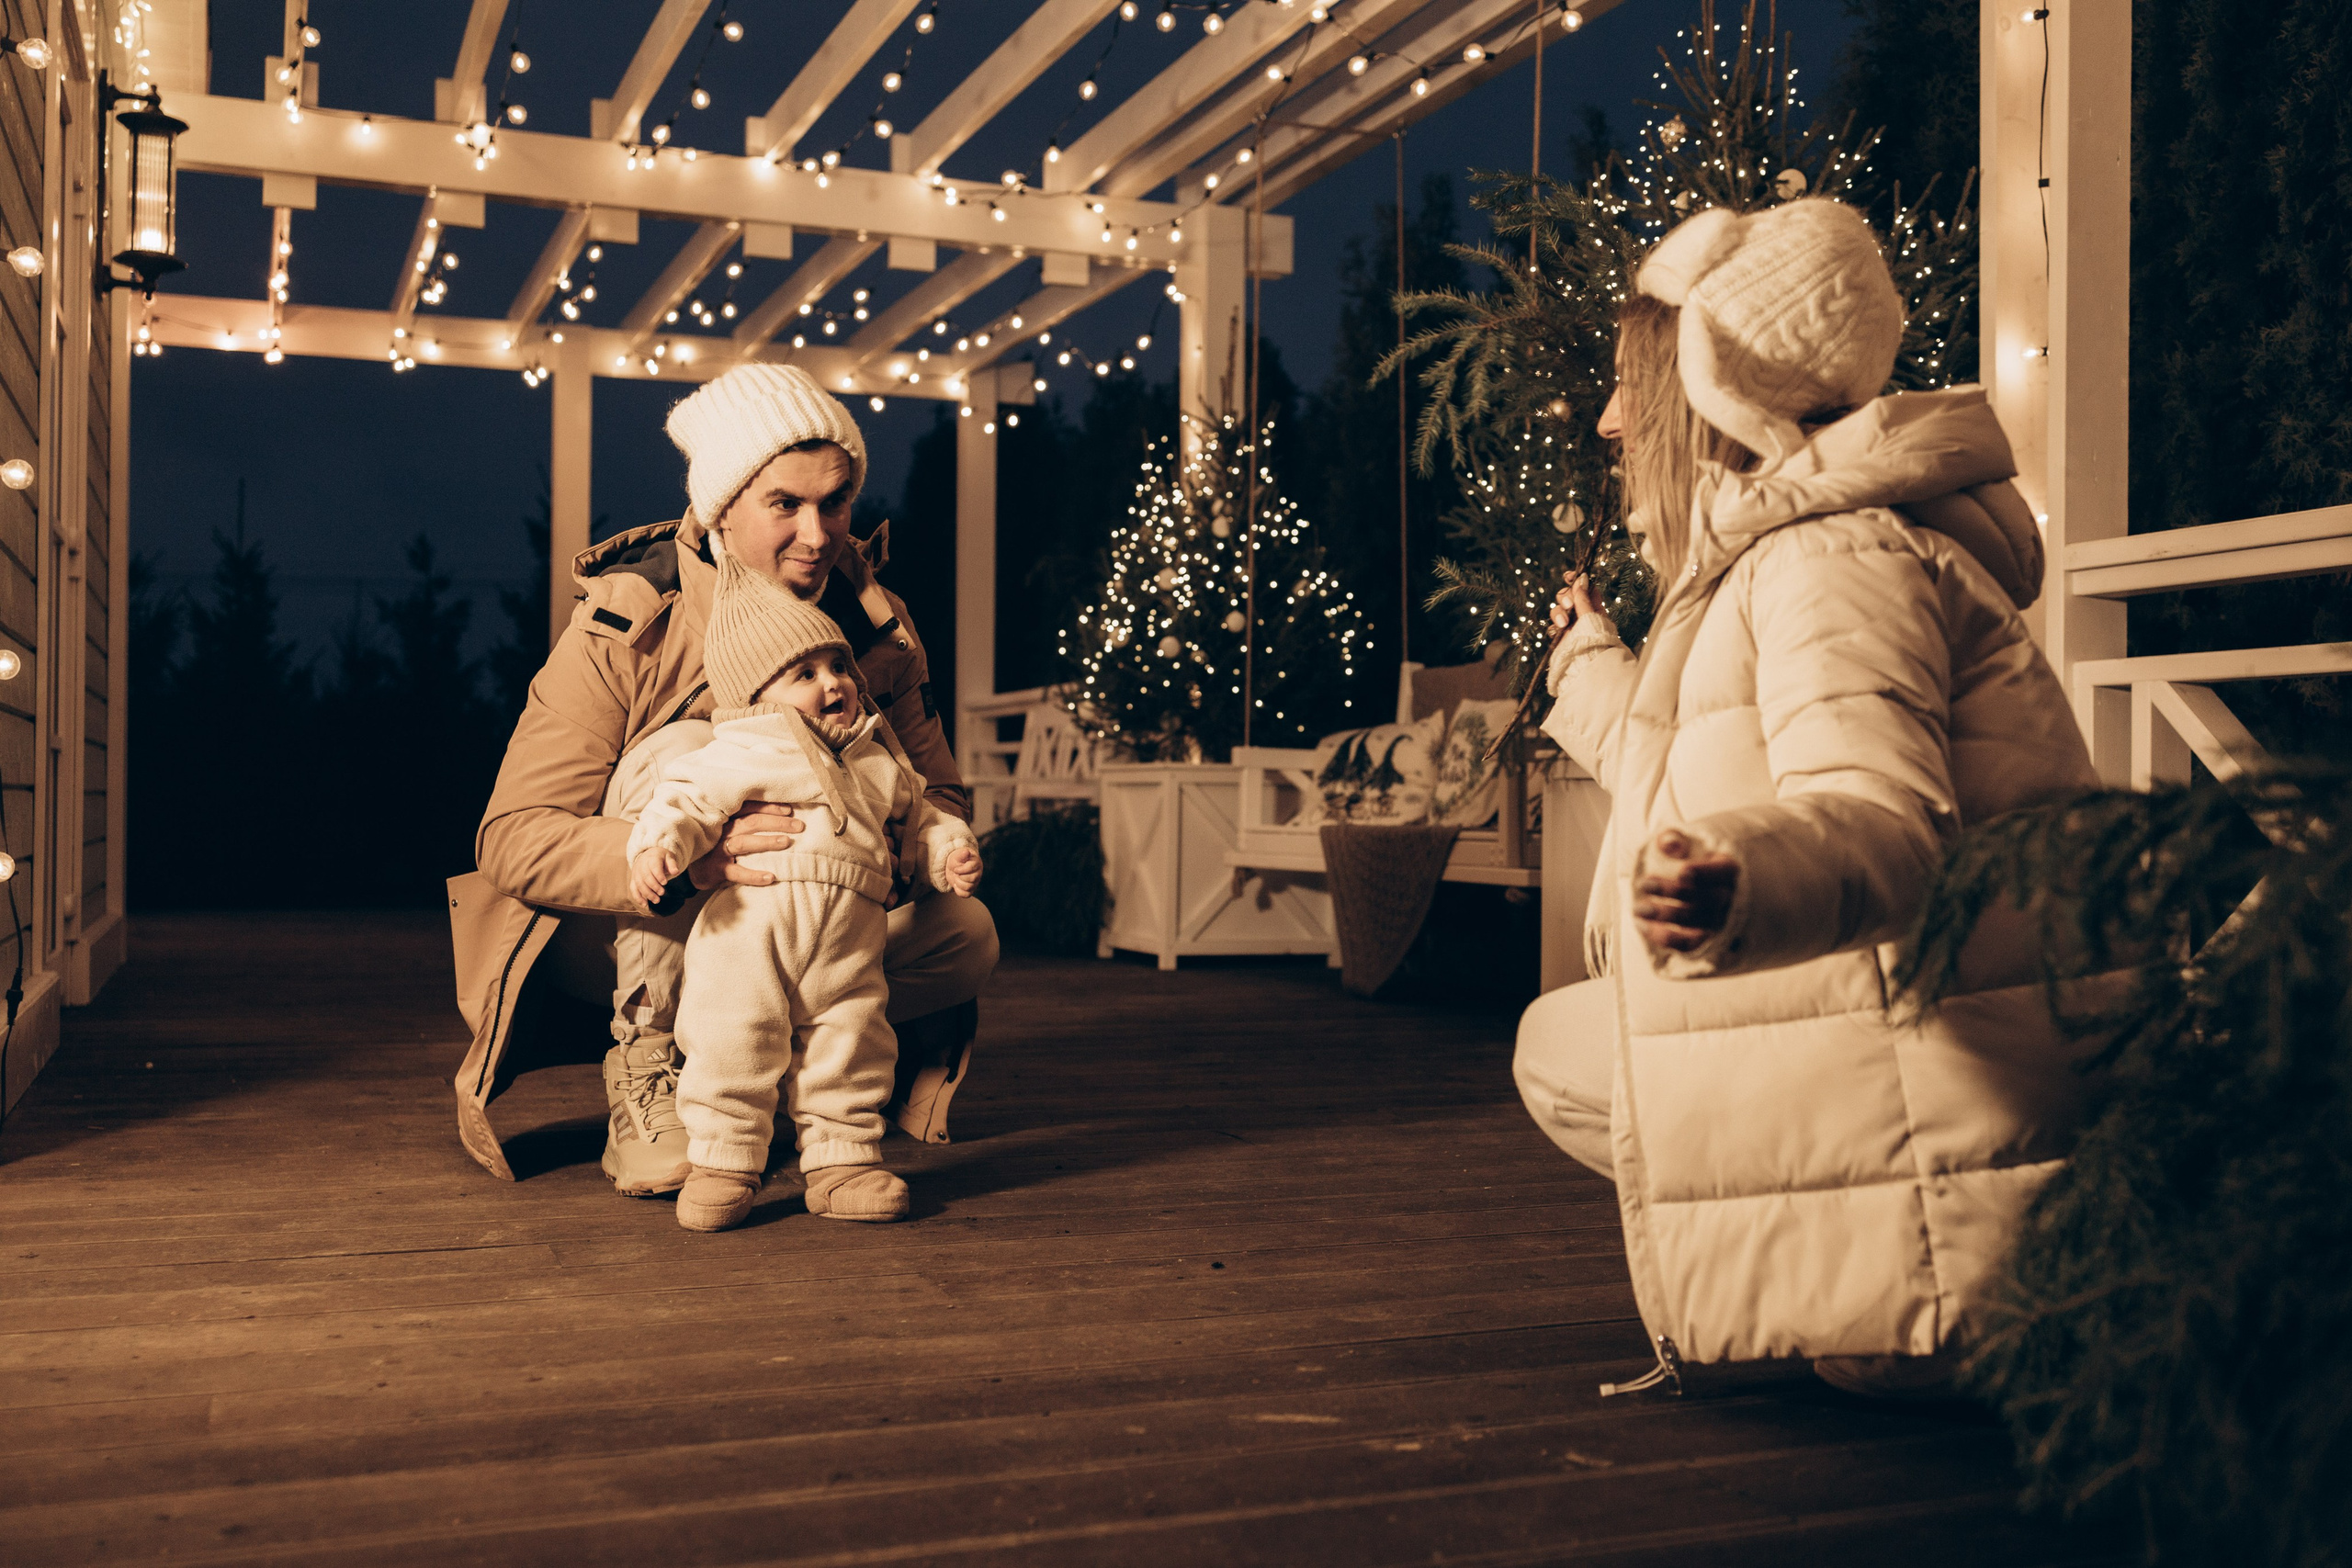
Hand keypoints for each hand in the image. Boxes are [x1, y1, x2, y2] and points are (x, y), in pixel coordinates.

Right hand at [630, 847, 678, 906]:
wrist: (648, 855)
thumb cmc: (661, 857)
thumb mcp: (669, 857)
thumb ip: (672, 864)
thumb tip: (676, 872)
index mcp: (652, 858)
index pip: (654, 866)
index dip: (658, 875)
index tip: (665, 883)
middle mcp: (642, 865)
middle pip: (645, 877)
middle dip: (654, 886)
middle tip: (662, 893)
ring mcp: (636, 873)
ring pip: (639, 884)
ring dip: (647, 894)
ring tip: (657, 900)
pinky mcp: (634, 879)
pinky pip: (633, 889)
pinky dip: (638, 897)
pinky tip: (645, 905)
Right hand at [689, 800, 806, 889]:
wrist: (689, 865)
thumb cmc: (715, 843)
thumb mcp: (726, 826)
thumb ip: (746, 818)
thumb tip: (783, 812)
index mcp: (726, 818)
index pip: (749, 807)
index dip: (769, 807)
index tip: (789, 810)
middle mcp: (722, 831)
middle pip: (751, 822)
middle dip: (777, 822)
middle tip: (799, 826)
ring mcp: (718, 850)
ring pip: (744, 843)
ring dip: (766, 841)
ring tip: (786, 842)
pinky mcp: (716, 869)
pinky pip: (736, 872)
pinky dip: (753, 875)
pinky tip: (771, 877)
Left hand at [940, 844, 980, 897]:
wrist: (954, 867)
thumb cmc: (957, 860)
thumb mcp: (957, 855)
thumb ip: (961, 854)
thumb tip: (966, 852)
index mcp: (976, 863)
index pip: (971, 868)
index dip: (961, 870)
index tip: (955, 869)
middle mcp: (978, 873)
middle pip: (971, 879)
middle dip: (960, 876)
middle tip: (956, 873)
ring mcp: (975, 882)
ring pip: (968, 887)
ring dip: (958, 883)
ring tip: (956, 878)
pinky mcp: (971, 890)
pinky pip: (966, 895)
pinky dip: (959, 891)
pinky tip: (957, 885)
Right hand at [1548, 571, 1604, 636]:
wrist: (1589, 666)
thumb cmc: (1596, 640)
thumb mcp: (1591, 616)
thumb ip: (1583, 598)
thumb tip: (1581, 577)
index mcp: (1594, 607)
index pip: (1584, 587)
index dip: (1575, 580)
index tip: (1568, 576)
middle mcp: (1582, 614)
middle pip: (1567, 596)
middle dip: (1565, 598)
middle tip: (1569, 606)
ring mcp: (1571, 625)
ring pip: (1558, 610)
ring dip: (1558, 614)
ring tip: (1563, 624)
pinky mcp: (1561, 637)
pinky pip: (1552, 627)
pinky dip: (1553, 628)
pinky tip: (1558, 632)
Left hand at [1633, 829, 1738, 954]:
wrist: (1697, 886)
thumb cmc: (1688, 859)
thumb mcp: (1683, 843)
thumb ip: (1674, 838)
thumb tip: (1667, 843)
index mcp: (1728, 869)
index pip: (1723, 872)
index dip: (1704, 874)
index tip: (1682, 871)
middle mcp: (1729, 897)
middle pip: (1706, 898)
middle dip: (1672, 892)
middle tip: (1643, 884)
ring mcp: (1719, 921)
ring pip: (1696, 922)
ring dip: (1664, 916)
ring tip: (1637, 908)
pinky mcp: (1704, 939)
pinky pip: (1688, 944)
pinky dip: (1665, 938)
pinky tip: (1643, 926)